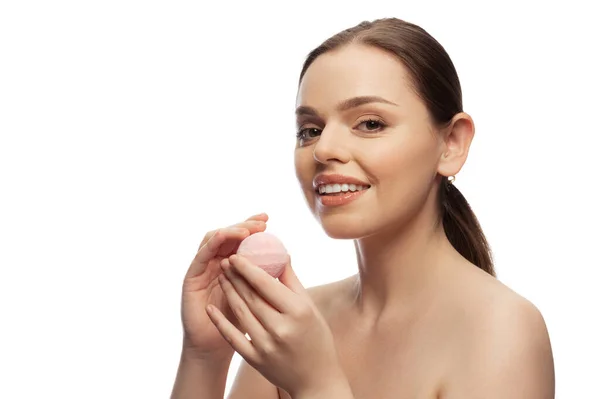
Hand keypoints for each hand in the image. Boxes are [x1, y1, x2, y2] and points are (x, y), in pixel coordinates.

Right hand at [179, 213, 267, 361]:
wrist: (216, 347)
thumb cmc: (240, 322)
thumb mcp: (257, 296)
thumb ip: (266, 277)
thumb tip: (286, 255)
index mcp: (231, 264)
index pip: (240, 238)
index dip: (252, 227)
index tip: (267, 220)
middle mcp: (215, 262)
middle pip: (227, 235)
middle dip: (243, 225)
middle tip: (259, 222)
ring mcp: (202, 268)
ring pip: (213, 240)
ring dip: (229, 232)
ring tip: (245, 231)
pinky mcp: (190, 278)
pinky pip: (200, 257)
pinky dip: (212, 246)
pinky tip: (225, 241)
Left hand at [206, 254, 346, 396]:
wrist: (316, 380)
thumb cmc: (317, 338)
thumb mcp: (310, 307)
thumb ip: (292, 281)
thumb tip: (280, 253)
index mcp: (297, 312)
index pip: (266, 285)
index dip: (248, 268)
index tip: (236, 255)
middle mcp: (281, 329)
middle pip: (251, 297)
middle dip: (235, 276)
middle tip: (225, 261)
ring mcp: (266, 346)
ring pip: (240, 313)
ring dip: (228, 292)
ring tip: (221, 276)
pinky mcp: (255, 360)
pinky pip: (232, 338)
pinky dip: (220, 322)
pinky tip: (210, 308)